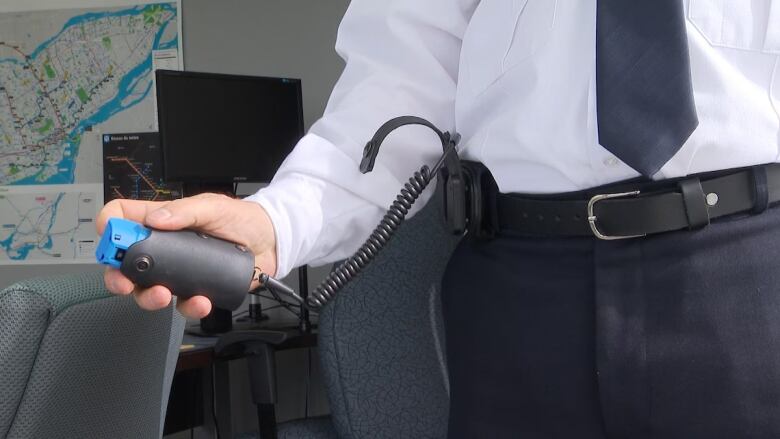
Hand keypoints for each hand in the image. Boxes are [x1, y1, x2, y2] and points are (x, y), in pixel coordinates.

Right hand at [96, 193, 276, 318]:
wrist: (270, 242)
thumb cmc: (241, 218)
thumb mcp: (213, 207)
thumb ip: (185, 211)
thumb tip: (157, 219)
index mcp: (162, 220)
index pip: (123, 219)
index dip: (109, 226)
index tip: (109, 237)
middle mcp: (165, 248)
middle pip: (126, 263)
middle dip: (118, 275)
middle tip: (123, 282)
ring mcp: (178, 271)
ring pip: (149, 289)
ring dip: (149, 297)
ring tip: (162, 295)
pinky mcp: (196, 288)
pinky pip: (183, 304)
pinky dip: (188, 306)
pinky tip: (200, 301)